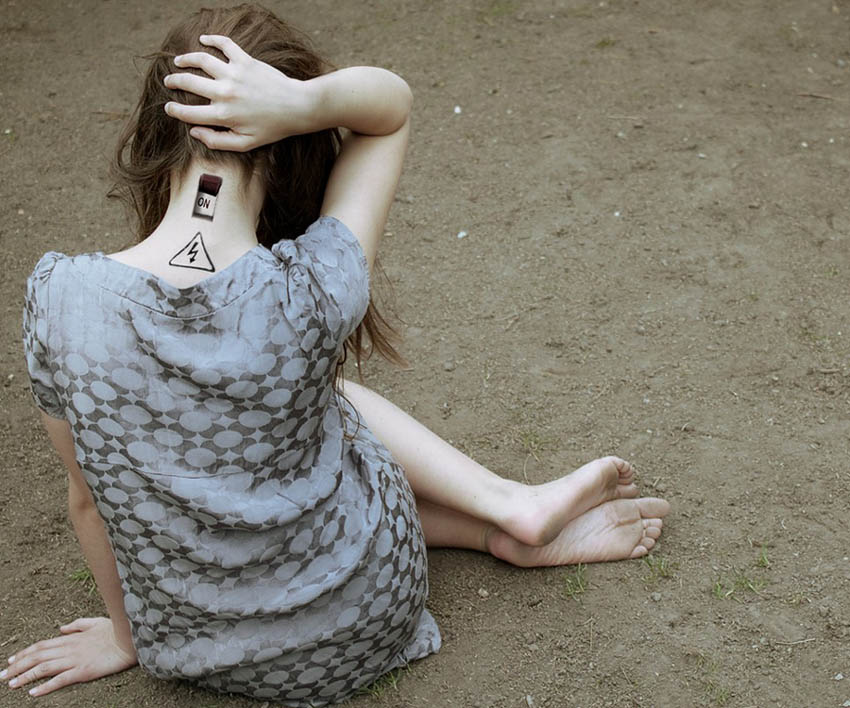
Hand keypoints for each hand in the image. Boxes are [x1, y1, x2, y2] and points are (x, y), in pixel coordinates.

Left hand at [1, 617, 136, 696]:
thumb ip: (77, 625)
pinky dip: (45, 686)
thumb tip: (61, 627)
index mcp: (72, 637)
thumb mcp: (96, 622)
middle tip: (2, 674)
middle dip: (17, 666)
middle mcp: (70, 648)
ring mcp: (76, 659)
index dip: (25, 652)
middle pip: (37, 656)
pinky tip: (33, 692)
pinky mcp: (84, 671)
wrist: (132, 638)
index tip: (12, 659)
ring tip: (11, 684)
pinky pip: (60, 680)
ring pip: (44, 668)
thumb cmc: (117, 629)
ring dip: (25, 676)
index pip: (42, 645)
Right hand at [163, 34, 316, 151]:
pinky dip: (212, 39)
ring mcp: (234, 74)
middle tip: (169, 81)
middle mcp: (225, 92)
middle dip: (174, 81)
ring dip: (186, 59)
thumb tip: (194, 132)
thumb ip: (217, 141)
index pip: (189, 112)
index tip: (169, 107)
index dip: (174, 110)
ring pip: (201, 60)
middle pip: (189, 82)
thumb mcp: (245, 143)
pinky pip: (225, 44)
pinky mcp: (246, 61)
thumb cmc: (272, 128)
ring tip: (179, 61)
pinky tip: (204, 40)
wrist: (296, 108)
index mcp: (223, 115)